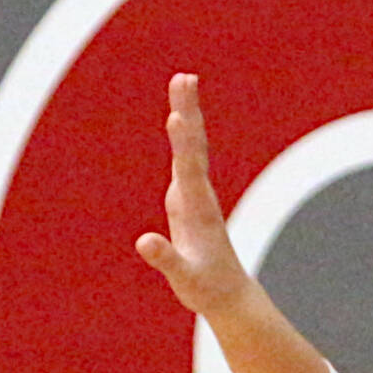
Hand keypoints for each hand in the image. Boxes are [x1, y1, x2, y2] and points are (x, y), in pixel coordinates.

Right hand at [135, 72, 249, 316]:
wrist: (228, 295)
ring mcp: (194, 195)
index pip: (189, 170)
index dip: (183, 142)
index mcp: (197, 211)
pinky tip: (179, 115)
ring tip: (183, 80)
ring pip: (191, 147)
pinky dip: (182, 134)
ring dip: (187, 113)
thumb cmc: (206, 289)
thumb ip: (166, 260)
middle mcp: (198, 196)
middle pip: (193, 147)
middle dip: (188, 111)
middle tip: (185, 77)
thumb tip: (144, 242)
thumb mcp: (184, 279)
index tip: (179, 114)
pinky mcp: (188, 198)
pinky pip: (185, 157)